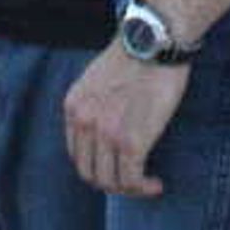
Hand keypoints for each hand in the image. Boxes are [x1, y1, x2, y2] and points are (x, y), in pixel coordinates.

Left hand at [65, 41, 187, 196]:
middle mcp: (83, 123)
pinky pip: (132, 179)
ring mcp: (106, 134)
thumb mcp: (100, 77)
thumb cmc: (139, 53)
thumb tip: (110, 125)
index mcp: (73, 106)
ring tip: (148, 185)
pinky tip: (156, 184)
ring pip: (110, 182)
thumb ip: (96, 103)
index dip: (97, 166)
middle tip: (134, 180)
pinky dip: (143, 187)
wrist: (156, 40)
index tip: (118, 167)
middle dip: (112, 183)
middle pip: (90, 173)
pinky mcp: (131, 141)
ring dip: (130, 189)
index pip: (77, 154)